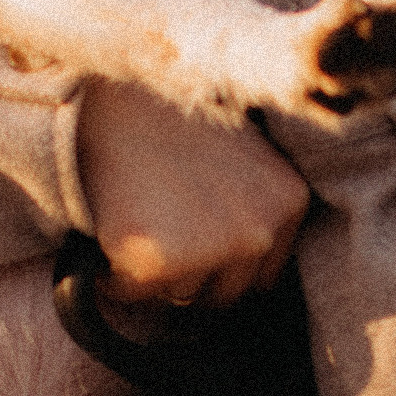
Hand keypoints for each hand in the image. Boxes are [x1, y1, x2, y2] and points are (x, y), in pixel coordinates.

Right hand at [76, 81, 307, 307]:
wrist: (108, 101)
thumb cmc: (169, 126)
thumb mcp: (241, 158)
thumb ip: (253, 208)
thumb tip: (241, 268)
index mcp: (288, 201)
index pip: (260, 276)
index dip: (219, 264)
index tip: (190, 235)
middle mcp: (259, 230)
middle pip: (223, 295)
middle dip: (189, 274)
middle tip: (159, 225)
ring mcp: (212, 248)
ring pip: (179, 294)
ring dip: (153, 273)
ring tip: (138, 216)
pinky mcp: (158, 261)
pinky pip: (132, 292)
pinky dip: (114, 275)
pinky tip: (113, 228)